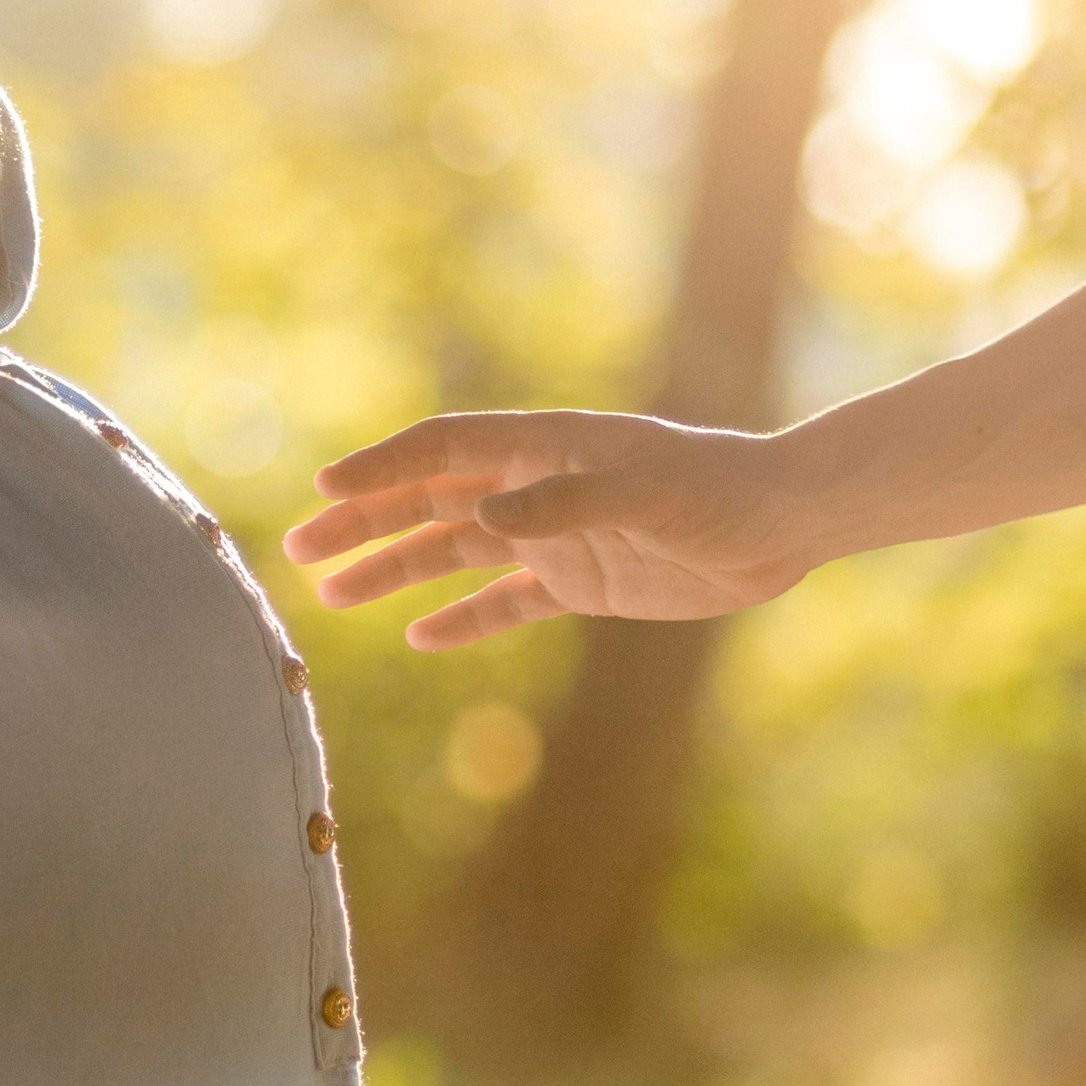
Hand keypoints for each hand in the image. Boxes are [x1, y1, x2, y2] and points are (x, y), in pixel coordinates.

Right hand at [282, 410, 822, 649]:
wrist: (785, 525)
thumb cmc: (719, 490)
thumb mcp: (644, 493)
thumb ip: (562, 503)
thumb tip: (478, 519)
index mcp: (544, 447)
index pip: (442, 450)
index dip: (382, 466)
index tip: (324, 488)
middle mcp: (536, 487)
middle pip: (430, 500)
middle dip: (363, 521)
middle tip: (300, 550)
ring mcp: (553, 535)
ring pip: (453, 552)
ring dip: (393, 569)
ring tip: (331, 598)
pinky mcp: (579, 582)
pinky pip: (504, 601)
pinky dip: (462, 619)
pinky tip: (418, 638)